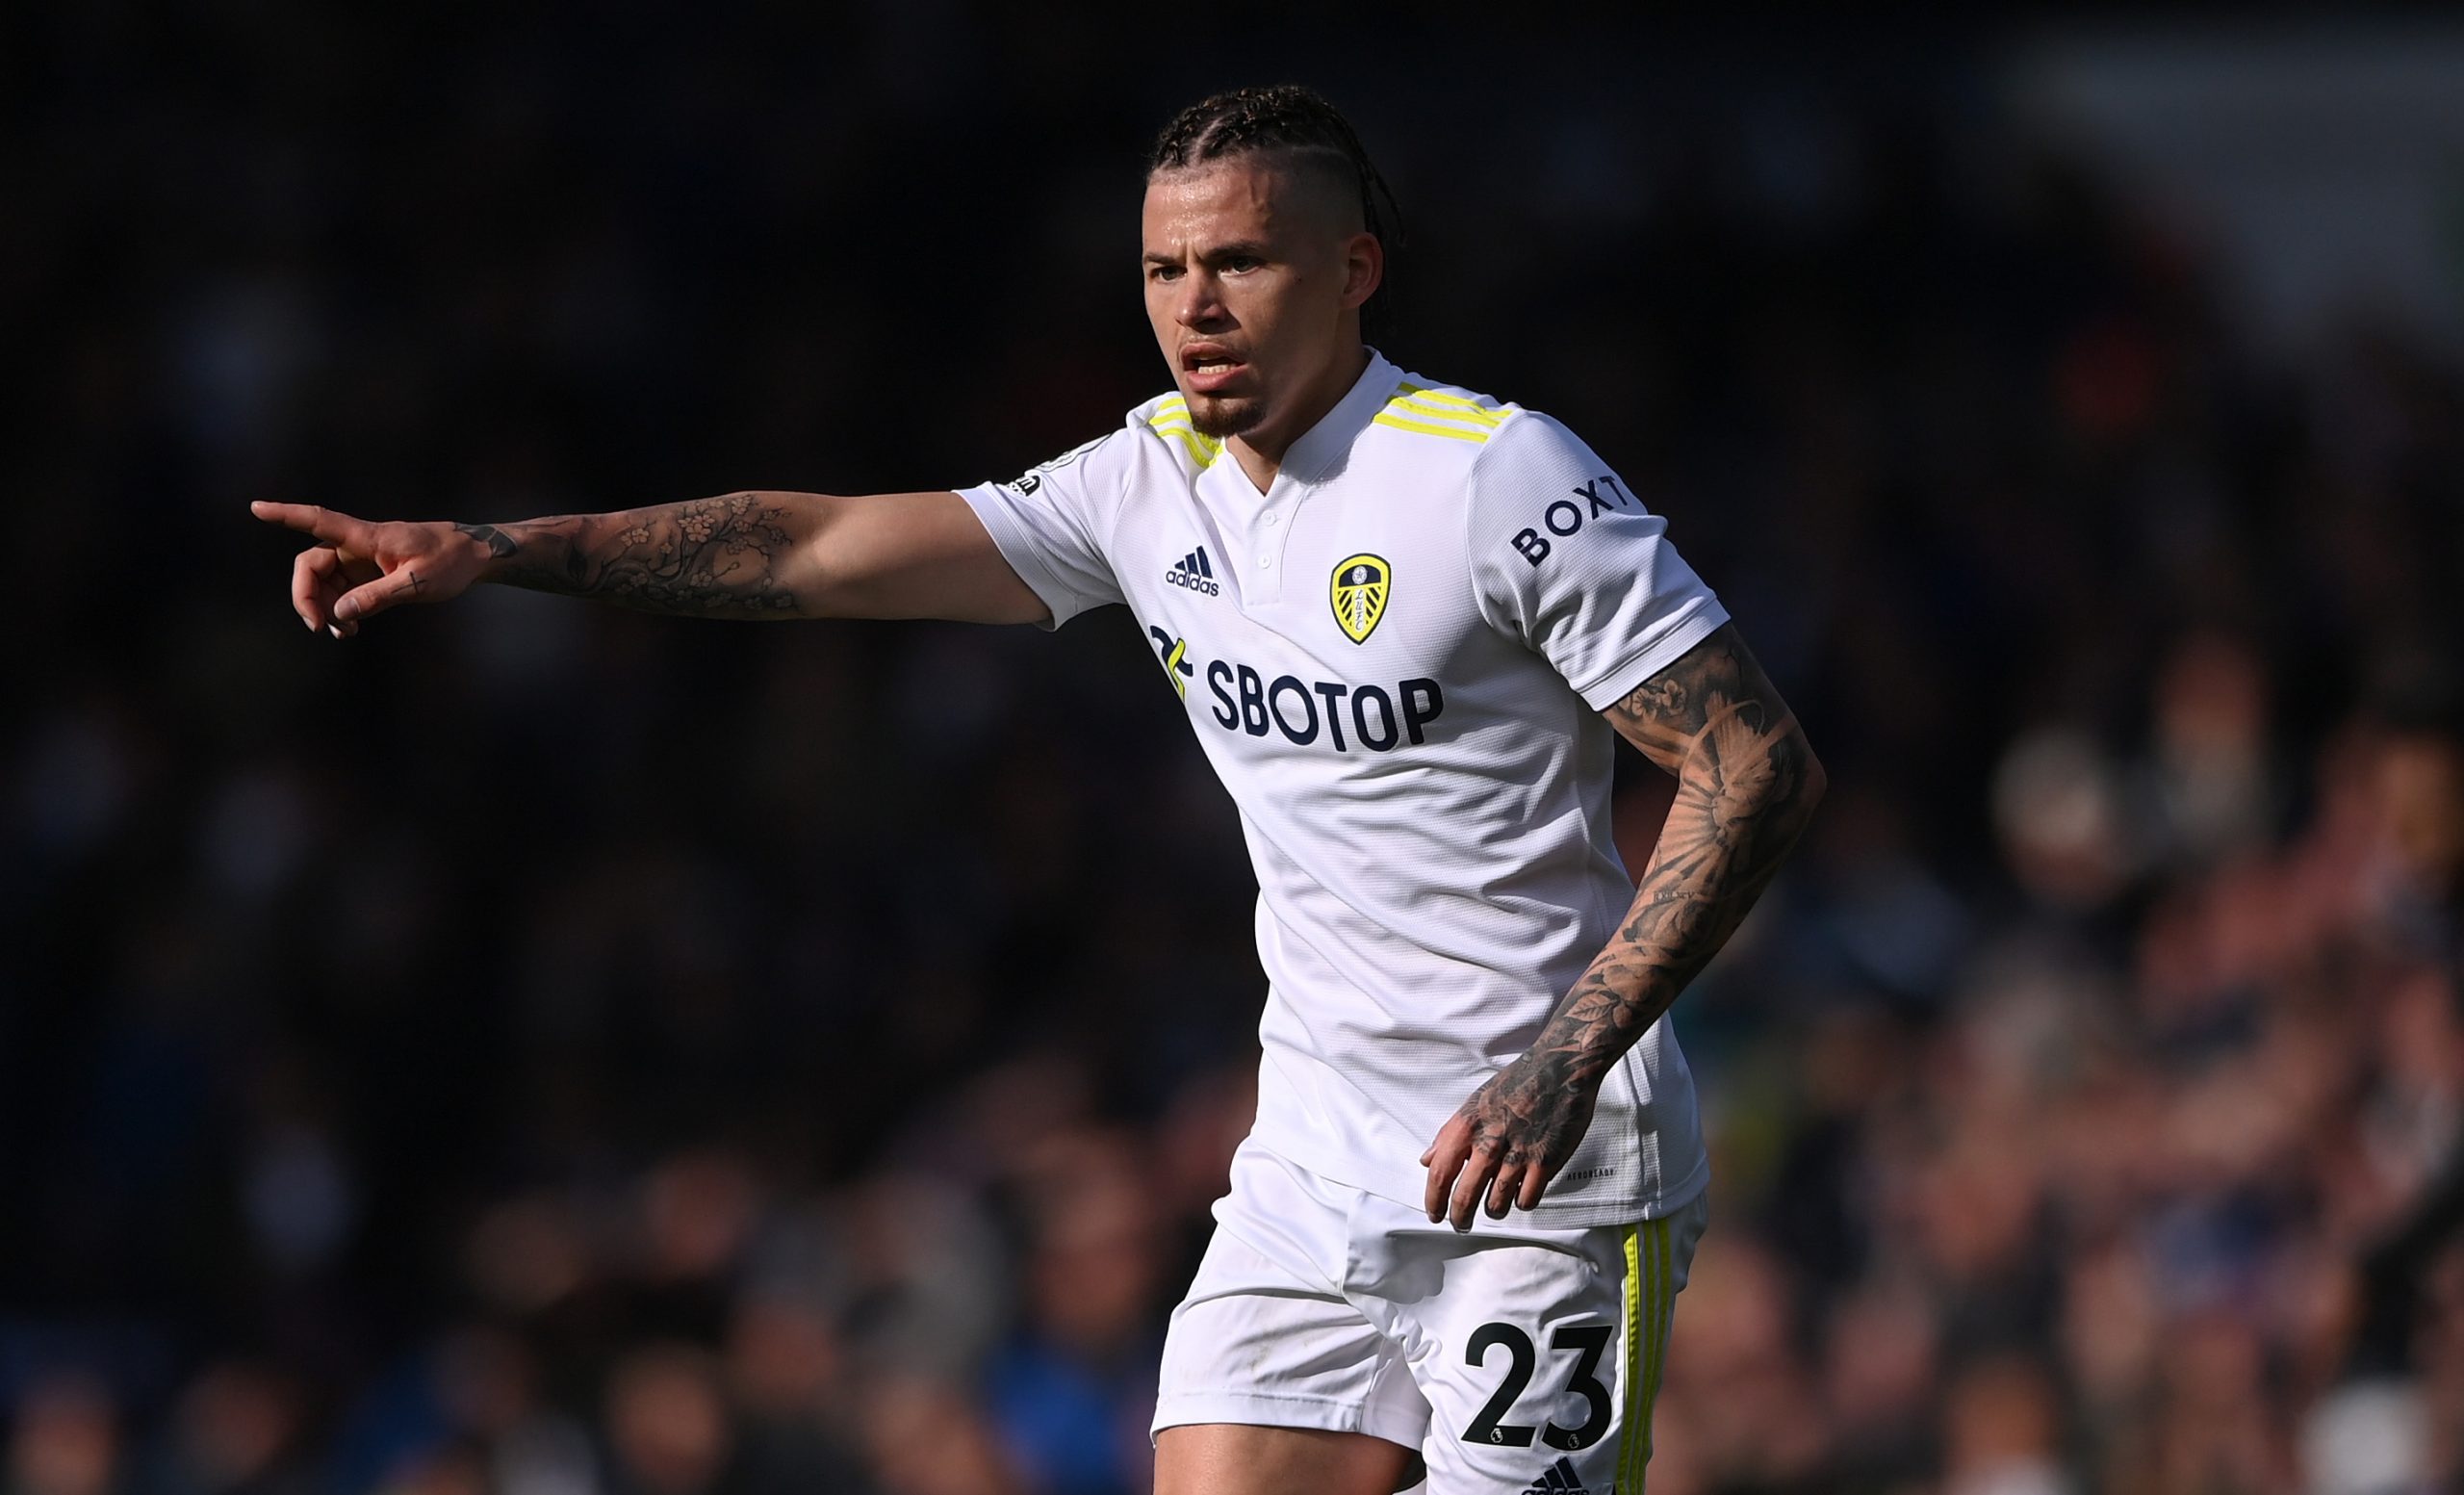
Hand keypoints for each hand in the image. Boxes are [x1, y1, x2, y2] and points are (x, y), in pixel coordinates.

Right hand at [250, 502, 490, 636]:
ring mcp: (361, 560)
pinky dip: (339, 610)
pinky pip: (340, 591)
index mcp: (367, 537)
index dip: (285, 515)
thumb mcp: (418, 583)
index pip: (318, 520)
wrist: (474, 556)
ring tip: (342, 634)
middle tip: (317, 627)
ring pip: (323, 581)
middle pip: (311, 564)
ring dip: (325, 608)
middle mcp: (357, 545)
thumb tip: (340, 613)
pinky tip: (348, 629)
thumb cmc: (450, 562)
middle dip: (306, 595)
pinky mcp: (368, 574)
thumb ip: (378, 597)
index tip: (256, 507)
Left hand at [1421, 1055, 1598, 1230]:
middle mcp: (1489, 1142)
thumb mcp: (1475, 1102)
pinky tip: (1520, 1195)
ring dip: (1492, 1213)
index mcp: (1467, 1126)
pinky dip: (1521, 1203)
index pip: (1439, 1173)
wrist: (1560, 1067)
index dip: (1433, 1201)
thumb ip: (1449, 1133)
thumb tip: (1427, 1159)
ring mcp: (1518, 1153)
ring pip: (1496, 1204)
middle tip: (1461, 1225)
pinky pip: (1526, 1199)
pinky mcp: (1545, 1161)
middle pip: (1464, 1196)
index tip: (1434, 1213)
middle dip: (1459, 1218)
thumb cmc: (1517, 1082)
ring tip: (1494, 1210)